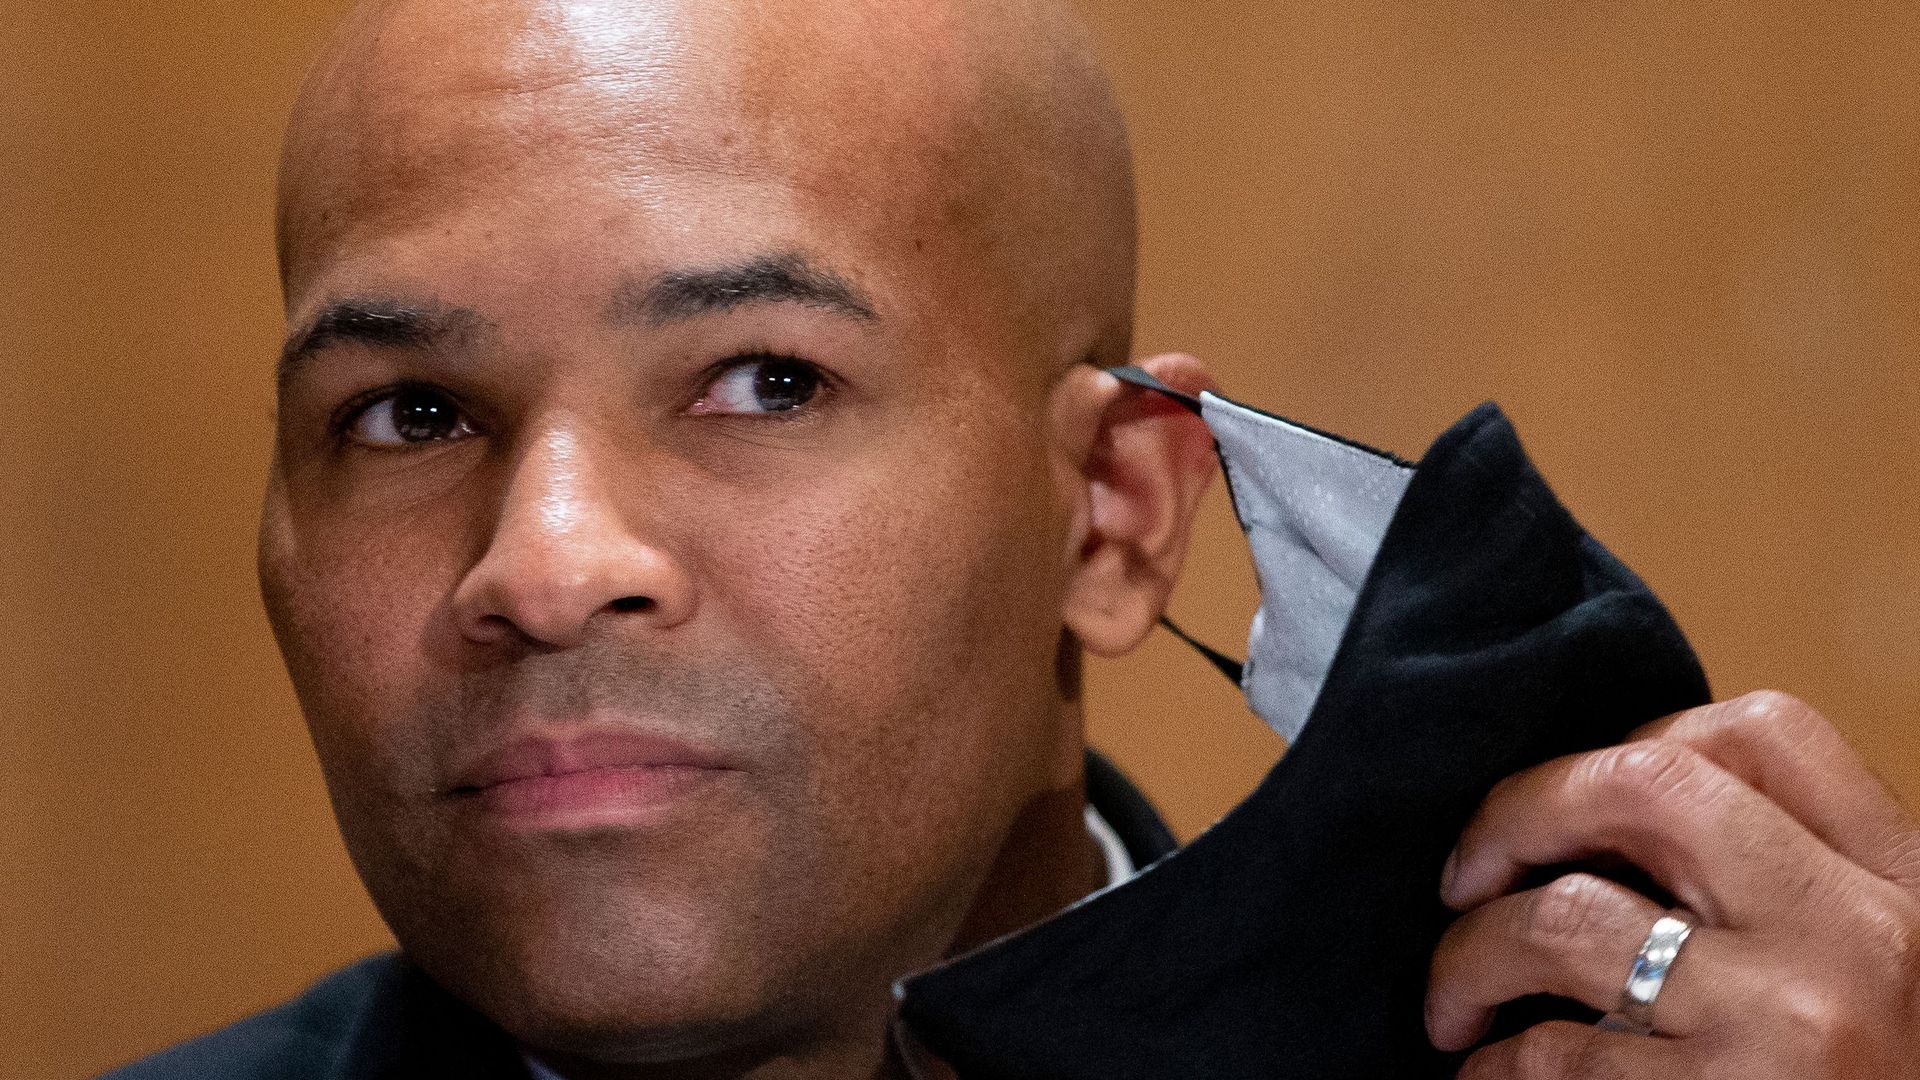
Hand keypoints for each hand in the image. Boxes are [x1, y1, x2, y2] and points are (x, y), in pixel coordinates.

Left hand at [1425, 690, 1919, 1077]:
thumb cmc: (1884, 1075)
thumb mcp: (1890, 969)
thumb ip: (1793, 890)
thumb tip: (1616, 832)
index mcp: (1904, 885)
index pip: (1765, 733)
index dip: (1642, 738)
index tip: (1581, 801)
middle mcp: (1850, 935)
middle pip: (1641, 784)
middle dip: (1521, 810)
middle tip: (1468, 869)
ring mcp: (1784, 1025)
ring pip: (1562, 922)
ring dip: (1471, 956)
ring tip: (1453, 1000)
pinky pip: (1554, 1057)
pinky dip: (1494, 1067)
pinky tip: (1490, 1078)